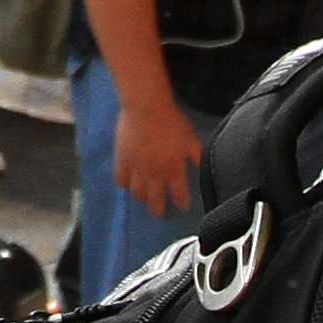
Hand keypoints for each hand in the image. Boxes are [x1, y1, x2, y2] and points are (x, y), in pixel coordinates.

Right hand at [109, 80, 203, 210]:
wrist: (146, 109)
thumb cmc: (171, 121)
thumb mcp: (190, 137)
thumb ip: (196, 154)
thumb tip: (201, 166)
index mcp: (173, 170)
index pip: (179, 194)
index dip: (181, 203)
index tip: (182, 206)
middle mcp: (155, 175)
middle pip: (155, 200)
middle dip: (158, 210)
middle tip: (159, 213)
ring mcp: (137, 169)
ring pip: (137, 194)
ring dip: (142, 198)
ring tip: (144, 198)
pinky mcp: (122, 161)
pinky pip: (121, 180)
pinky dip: (125, 184)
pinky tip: (127, 183)